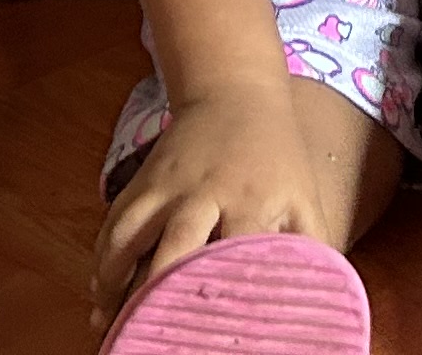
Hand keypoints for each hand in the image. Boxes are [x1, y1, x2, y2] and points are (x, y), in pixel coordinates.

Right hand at [93, 85, 336, 318]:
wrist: (235, 92)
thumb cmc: (277, 157)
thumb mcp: (305, 197)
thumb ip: (312, 249)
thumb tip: (321, 303)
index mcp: (251, 199)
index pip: (237, 254)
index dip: (228, 294)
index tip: (220, 333)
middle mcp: (203, 193)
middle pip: (175, 247)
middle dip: (160, 294)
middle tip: (150, 336)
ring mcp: (166, 186)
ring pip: (131, 235)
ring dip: (118, 282)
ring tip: (113, 327)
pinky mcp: (141, 182)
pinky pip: (114, 223)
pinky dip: (103, 259)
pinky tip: (100, 295)